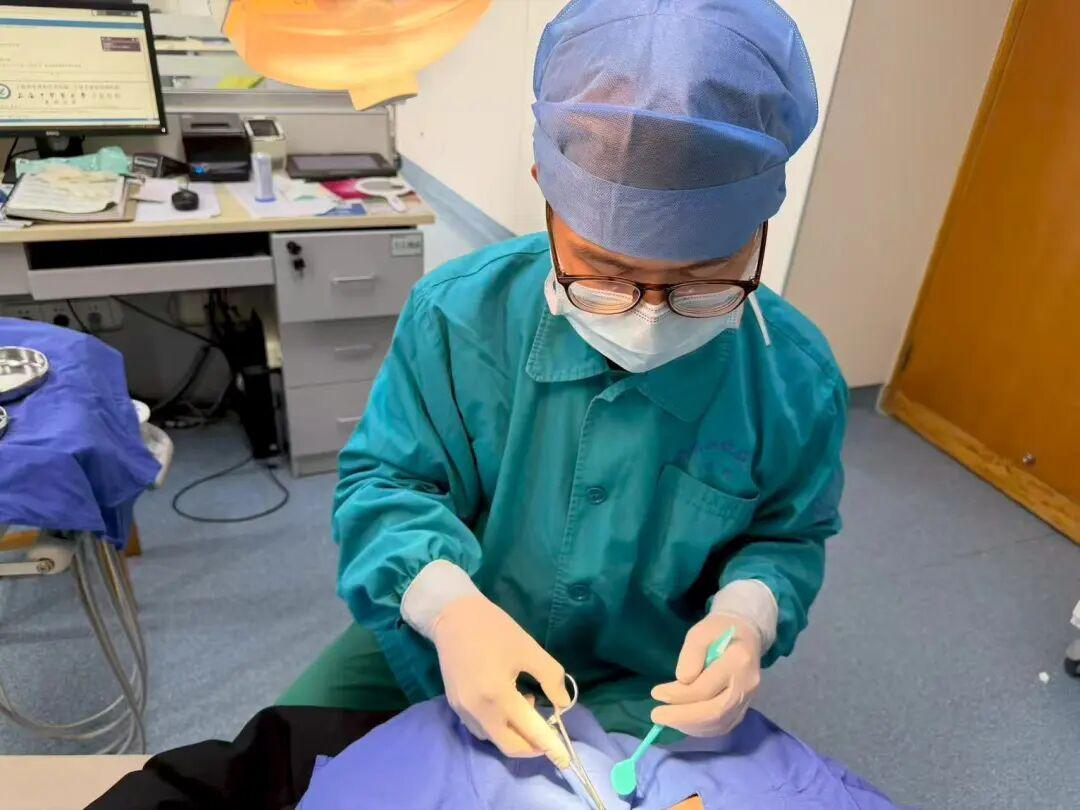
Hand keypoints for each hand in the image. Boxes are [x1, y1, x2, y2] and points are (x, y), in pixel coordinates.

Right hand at [431, 595, 571, 767]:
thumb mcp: (529, 648)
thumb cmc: (495, 629)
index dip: (550, 746)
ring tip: (525, 703)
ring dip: (514, 733)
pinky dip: (498, 727)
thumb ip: (550, 677)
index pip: (529, 731)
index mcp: (497, 694)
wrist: (454, 615)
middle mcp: (477, 709)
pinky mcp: (455, 705)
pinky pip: (480, 729)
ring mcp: (463, 709)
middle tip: (548, 732)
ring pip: (493, 739)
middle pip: (509, 745)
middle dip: (532, 746)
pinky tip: (506, 705)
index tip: (565, 760)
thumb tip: (563, 703)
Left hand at [650, 613, 761, 736]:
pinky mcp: (743, 709)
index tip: (656, 693)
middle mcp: (747, 685)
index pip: (705, 688)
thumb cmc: (718, 631)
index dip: (678, 695)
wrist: (744, 636)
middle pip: (714, 712)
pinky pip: (722, 726)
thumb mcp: (700, 632)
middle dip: (682, 717)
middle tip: (657, 715)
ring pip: (718, 723)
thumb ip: (691, 654)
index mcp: (738, 661)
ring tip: (667, 717)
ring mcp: (748, 700)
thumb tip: (681, 681)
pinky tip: (682, 721)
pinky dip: (699, 728)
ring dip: (688, 725)